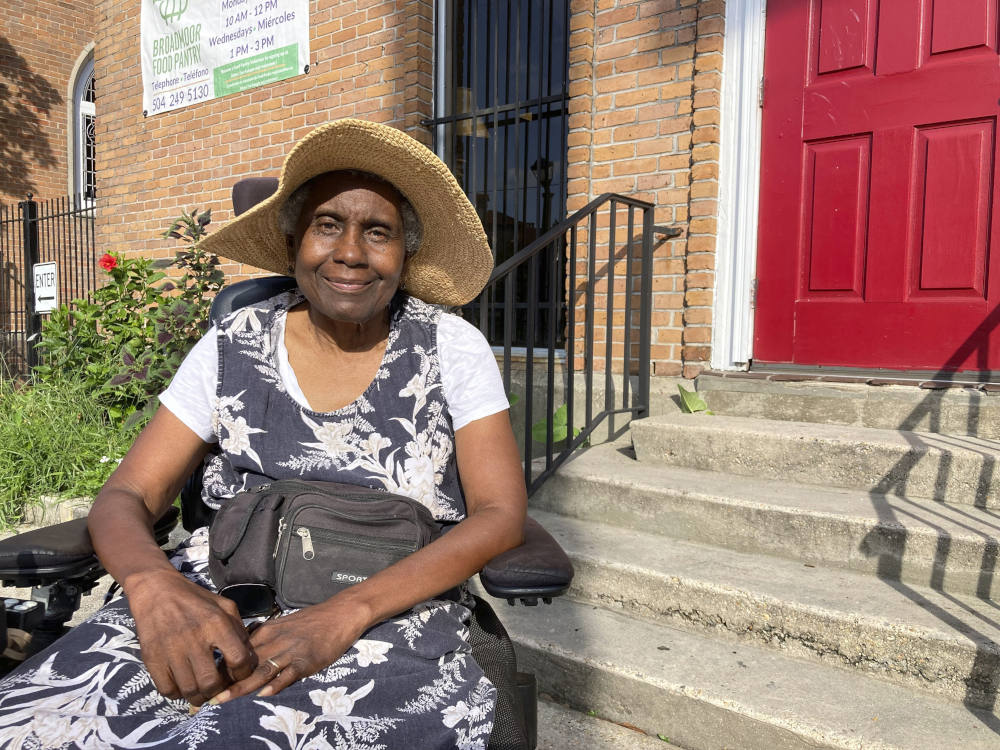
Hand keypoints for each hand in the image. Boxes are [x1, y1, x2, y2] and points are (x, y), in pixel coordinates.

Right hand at [125, 568, 256, 705]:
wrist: (156, 590)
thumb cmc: (196, 599)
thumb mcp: (224, 606)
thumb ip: (239, 630)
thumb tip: (249, 658)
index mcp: (216, 623)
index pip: (238, 660)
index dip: (243, 673)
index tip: (239, 674)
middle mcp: (194, 638)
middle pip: (211, 682)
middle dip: (219, 691)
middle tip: (219, 688)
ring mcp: (171, 650)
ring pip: (189, 690)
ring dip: (199, 697)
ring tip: (203, 691)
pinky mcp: (152, 658)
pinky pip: (167, 689)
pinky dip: (177, 694)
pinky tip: (183, 686)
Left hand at [211, 600, 367, 703]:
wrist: (340, 614)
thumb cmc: (313, 621)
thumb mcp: (285, 624)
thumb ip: (265, 636)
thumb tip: (244, 648)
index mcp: (267, 631)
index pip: (237, 650)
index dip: (220, 667)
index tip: (202, 681)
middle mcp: (275, 640)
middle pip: (244, 663)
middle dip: (224, 681)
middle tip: (203, 695)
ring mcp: (291, 651)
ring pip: (261, 670)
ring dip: (240, 686)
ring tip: (221, 699)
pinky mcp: (306, 661)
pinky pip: (287, 675)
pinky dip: (275, 684)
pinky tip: (263, 694)